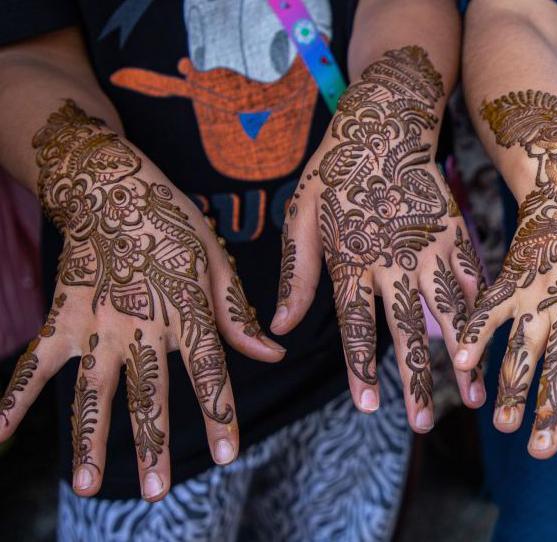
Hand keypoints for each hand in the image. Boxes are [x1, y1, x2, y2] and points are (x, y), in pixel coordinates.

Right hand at [0, 101, 284, 500]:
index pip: (208, 370)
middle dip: (153, 443)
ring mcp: (97, 321)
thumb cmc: (170, 221)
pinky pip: (36, 361)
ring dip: (90, 438)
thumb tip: (272, 354)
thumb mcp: (216, 259)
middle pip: (148, 392)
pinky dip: (15, 396)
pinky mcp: (62, 314)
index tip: (227, 455)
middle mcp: (141, 322)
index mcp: (185, 308)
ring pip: (93, 388)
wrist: (108, 183)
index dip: (219, 412)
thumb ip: (236, 314)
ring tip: (87, 485)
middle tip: (157, 491)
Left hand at [270, 46, 484, 432]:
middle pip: (405, 329)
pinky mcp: (453, 233)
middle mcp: (392, 259)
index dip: (362, 368)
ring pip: (447, 311)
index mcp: (350, 257)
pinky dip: (480, 312)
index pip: (355, 325)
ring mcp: (428, 247)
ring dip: (460, 357)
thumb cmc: (336, 170)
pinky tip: (490, 341)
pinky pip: (471, 278)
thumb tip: (282, 327)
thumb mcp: (300, 214)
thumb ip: (297, 273)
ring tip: (470, 396)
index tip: (370, 407)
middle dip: (414, 380)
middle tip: (423, 422)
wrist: (386, 121)